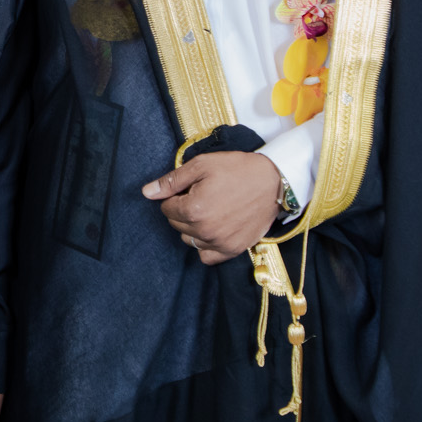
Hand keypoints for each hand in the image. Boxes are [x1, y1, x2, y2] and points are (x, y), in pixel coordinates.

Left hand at [141, 151, 282, 263]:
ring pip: (189, 240)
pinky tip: (213, 229)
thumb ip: (172, 181)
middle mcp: (205, 230)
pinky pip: (206, 256)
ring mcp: (220, 243)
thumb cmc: (237, 169)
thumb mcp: (202, 165)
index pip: (166, 208)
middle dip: (182, 210)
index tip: (190, 188)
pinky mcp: (233, 249)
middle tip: (202, 196)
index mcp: (193, 209)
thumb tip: (146, 192)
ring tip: (210, 210)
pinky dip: (205, 245)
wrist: (274, 181)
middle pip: (176, 224)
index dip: (175, 196)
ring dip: (192, 227)